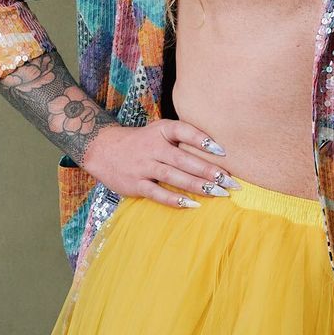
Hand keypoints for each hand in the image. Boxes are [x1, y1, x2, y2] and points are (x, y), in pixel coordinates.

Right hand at [81, 120, 237, 208]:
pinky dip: (174, 199)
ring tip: (218, 193)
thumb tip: (216, 150)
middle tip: (230, 181)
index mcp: (161, 130)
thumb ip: (183, 136)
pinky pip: (157, 193)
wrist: (102, 149)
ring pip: (174, 176)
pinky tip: (192, 204)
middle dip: (209, 171)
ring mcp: (143, 166)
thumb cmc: (141, 141)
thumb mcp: (159, 130)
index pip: (184, 131)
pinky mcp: (136, 184)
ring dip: (198, 186)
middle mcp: (153, 147)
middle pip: (184, 159)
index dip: (203, 140)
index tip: (223, 152)